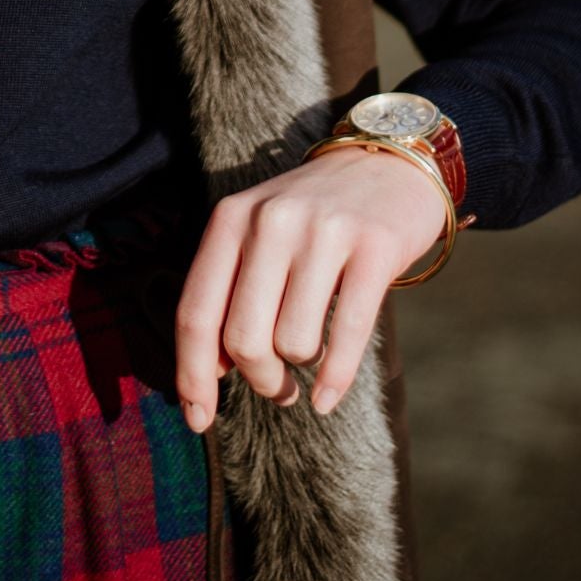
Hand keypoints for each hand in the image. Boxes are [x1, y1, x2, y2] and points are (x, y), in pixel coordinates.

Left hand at [174, 145, 448, 428]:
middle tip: (276, 388)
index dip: (192, 375)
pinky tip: (327, 398)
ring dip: (301, 370)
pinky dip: (334, 381)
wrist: (388, 161)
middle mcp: (272, 221)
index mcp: (231, 219)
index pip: (197, 313)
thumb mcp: (257, 232)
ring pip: (294, 343)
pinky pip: (346, 336)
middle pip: (244, 339)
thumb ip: (228, 289)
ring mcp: (324, 232)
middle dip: (259, 380)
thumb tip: (210, 371)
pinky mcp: (375, 248)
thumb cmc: (313, 216)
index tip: (196, 420)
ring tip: (308, 358)